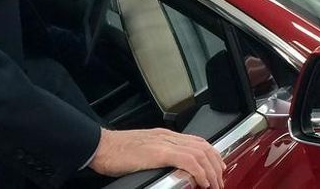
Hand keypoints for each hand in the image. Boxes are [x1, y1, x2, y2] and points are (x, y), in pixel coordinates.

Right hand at [89, 128, 224, 188]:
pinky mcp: (158, 151)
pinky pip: (188, 159)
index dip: (212, 156)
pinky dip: (200, 171)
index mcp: (164, 136)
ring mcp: (163, 142)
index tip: (217, 170)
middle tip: (219, 182)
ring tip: (213, 185)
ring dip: (211, 171)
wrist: (100, 147)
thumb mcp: (143, 151)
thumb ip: (159, 156)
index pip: (197, 142)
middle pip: (203, 146)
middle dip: (216, 165)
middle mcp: (167, 136)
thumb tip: (174, 169)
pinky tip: (202, 182)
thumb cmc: (115, 152)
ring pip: (199, 152)